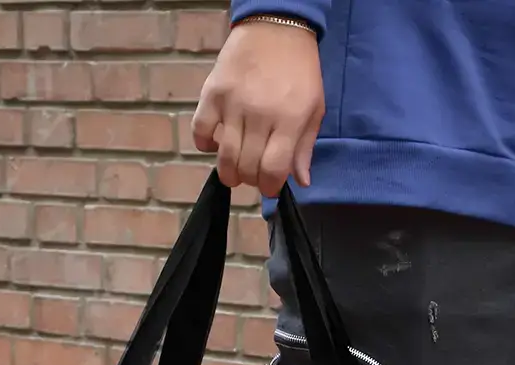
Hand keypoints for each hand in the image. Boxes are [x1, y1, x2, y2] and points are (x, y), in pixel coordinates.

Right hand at [191, 21, 324, 197]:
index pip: (274, 170)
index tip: (270, 188)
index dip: (270, 187)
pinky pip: (200, 129)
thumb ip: (305, 147)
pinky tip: (214, 145)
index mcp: (289, 121)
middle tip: (253, 177)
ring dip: (228, 172)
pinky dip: (204, 144)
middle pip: (248, 167)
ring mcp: (233, 104)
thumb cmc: (300, 71)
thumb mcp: (314, 108)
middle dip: (250, 181)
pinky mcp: (213, 92)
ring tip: (233, 172)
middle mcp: (260, 115)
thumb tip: (301, 181)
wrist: (275, 27)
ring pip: (225, 156)